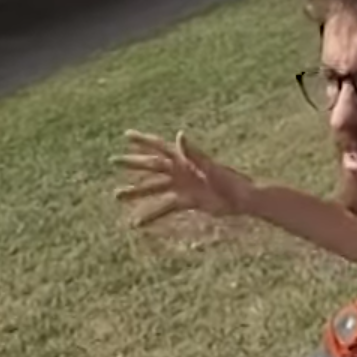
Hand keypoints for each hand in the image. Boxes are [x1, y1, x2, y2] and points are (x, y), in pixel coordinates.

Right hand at [111, 130, 251, 225]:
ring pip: (154, 188)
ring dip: (137, 191)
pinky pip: (165, 207)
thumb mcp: (208, 166)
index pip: (159, 147)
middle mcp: (181, 170)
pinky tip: (138, 222)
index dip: (142, 140)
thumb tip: (179, 134)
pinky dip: (152, 214)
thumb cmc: (228, 180)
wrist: (243, 199)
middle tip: (113, 161)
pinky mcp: (187, 201)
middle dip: (133, 163)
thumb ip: (193, 152)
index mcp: (184, 159)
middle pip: (152, 165)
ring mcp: (183, 185)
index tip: (126, 135)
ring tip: (117, 195)